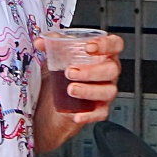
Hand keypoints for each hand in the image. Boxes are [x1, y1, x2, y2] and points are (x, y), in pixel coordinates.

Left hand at [35, 32, 123, 152]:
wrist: (53, 103)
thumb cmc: (63, 75)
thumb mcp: (57, 57)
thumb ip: (51, 46)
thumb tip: (41, 42)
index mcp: (102, 55)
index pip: (114, 44)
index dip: (106, 44)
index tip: (89, 47)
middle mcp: (108, 72)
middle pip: (112, 69)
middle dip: (91, 71)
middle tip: (70, 72)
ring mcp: (106, 91)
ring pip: (108, 91)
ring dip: (89, 90)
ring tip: (70, 89)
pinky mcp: (100, 109)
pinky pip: (101, 113)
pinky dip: (89, 115)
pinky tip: (76, 114)